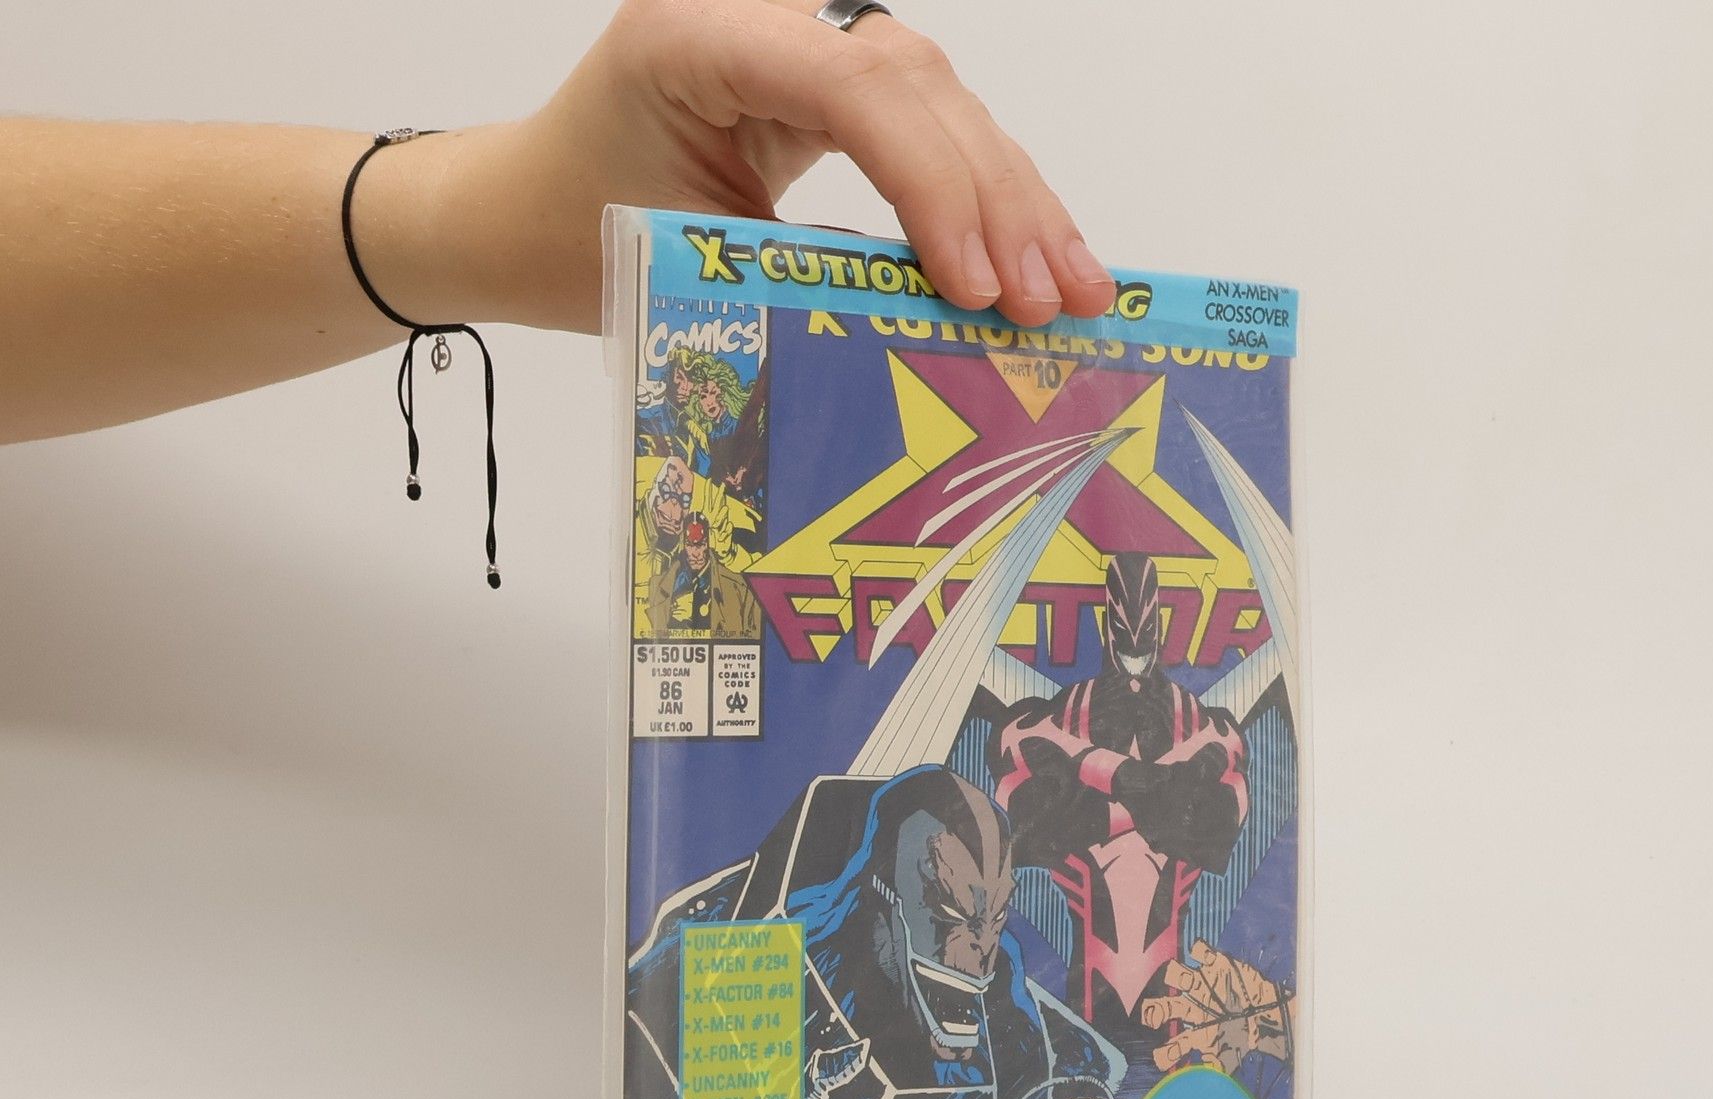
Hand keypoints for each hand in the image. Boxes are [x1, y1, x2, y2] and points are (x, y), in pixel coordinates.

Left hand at [437, 0, 1117, 331]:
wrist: (517, 211)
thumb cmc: (570, 238)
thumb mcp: (679, 268)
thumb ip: (799, 277)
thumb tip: (937, 333)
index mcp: (697, 35)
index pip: (853, 89)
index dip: (930, 185)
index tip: (974, 286)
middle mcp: (760, 14)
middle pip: (918, 85)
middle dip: (997, 200)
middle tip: (1051, 302)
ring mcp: (802, 41)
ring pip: (944, 103)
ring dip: (1018, 202)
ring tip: (1076, 293)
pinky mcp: (828, 83)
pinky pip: (930, 128)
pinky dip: (989, 200)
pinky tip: (1044, 257)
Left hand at [1138, 941, 1295, 1074]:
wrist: (1270, 1015)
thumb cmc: (1248, 1036)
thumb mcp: (1233, 1058)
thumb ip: (1219, 1074)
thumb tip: (1207, 1095)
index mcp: (1196, 1032)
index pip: (1173, 1045)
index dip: (1166, 1053)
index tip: (1162, 1057)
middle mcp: (1193, 1007)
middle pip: (1165, 1006)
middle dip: (1157, 1011)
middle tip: (1153, 1016)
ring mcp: (1202, 985)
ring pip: (1177, 976)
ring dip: (1176, 976)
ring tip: (1183, 979)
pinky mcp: (1217, 965)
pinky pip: (1202, 952)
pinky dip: (1200, 951)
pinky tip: (1202, 955)